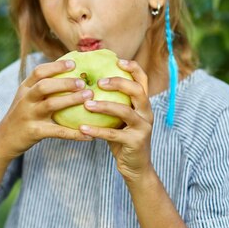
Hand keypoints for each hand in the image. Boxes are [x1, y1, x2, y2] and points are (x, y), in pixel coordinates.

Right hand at [0, 59, 93, 160]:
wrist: (4, 139)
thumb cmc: (23, 115)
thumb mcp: (26, 98)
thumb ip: (41, 86)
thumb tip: (69, 74)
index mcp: (25, 88)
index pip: (39, 72)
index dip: (56, 66)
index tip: (73, 63)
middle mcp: (25, 100)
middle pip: (44, 86)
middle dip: (65, 82)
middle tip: (83, 82)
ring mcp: (29, 116)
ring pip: (50, 104)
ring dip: (71, 99)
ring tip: (88, 97)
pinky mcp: (35, 132)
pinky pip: (57, 131)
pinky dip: (74, 133)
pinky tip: (89, 135)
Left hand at [78, 59, 153, 181]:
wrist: (136, 167)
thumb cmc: (122, 139)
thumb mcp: (119, 119)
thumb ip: (111, 103)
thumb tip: (85, 85)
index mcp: (144, 105)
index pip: (143, 80)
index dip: (132, 67)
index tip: (117, 60)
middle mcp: (147, 113)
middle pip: (137, 91)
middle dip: (119, 83)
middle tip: (99, 82)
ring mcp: (143, 128)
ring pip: (124, 111)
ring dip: (104, 106)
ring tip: (86, 104)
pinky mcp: (135, 142)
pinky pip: (113, 134)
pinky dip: (96, 130)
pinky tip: (81, 128)